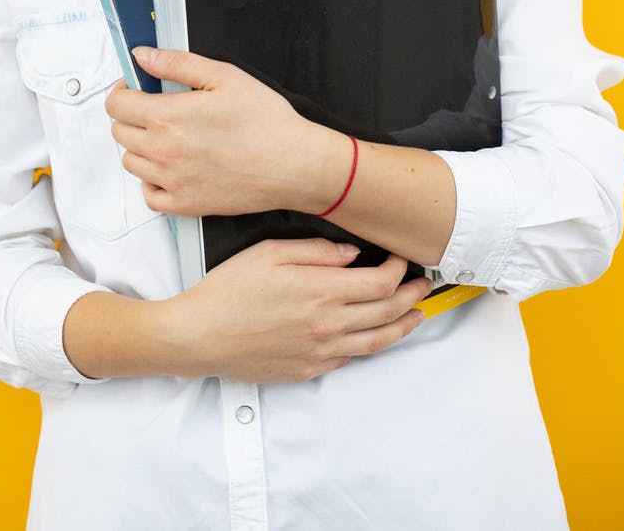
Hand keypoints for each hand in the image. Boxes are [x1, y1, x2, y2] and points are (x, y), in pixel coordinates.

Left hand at [106, 47, 341, 215]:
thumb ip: (176, 63)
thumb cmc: (265, 118)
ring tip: (170, 136)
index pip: (115, 105)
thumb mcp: (223, 75)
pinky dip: (153, 181)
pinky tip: (174, 167)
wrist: (295, 164)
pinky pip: (149, 194)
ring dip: (141, 146)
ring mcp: (172, 182)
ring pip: (132, 162)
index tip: (139, 87)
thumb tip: (141, 55)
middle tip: (159, 108)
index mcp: (167, 117)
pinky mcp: (185, 205)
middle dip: (132, 115)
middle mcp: (162, 152)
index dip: (124, 90)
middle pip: (120, 132)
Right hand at [167, 241, 431, 381]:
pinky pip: (351, 358)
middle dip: (412, 294)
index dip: (399, 268)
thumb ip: (316, 251)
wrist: (200, 336)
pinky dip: (371, 344)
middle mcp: (328, 326)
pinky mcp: (309, 370)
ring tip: (417, 314)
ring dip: (403, 325)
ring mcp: (321, 353)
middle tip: (423, 283)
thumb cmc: (229, 290)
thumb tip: (351, 254)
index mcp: (321, 292)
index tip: (402, 256)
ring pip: (377, 341)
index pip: (380, 282)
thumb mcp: (270, 253)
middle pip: (387, 312)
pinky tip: (375, 334)